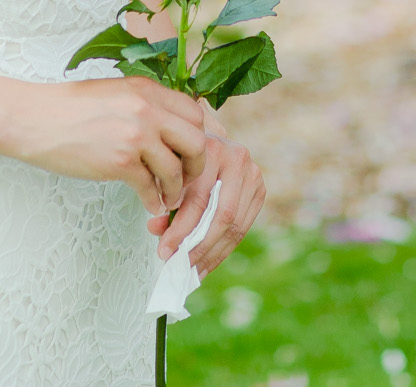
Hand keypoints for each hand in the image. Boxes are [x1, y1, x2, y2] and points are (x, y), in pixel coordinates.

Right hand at [0, 78, 207, 216]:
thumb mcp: (116, 93)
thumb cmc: (70, 108)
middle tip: (186, 177)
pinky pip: (150, 187)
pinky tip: (150, 204)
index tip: (189, 152)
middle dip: (196, 165)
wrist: (33, 119)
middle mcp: (147, 109)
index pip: (195, 113)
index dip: (197, 135)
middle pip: (197, 141)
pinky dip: (153, 200)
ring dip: (175, 189)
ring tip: (167, 197)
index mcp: (148, 90)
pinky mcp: (120, 161)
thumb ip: (146, 105)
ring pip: (176, 169)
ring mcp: (135, 135)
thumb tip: (171, 127)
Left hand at [149, 131, 265, 273]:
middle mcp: (238, 158)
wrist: (206, 144)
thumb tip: (155, 228)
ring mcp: (253, 174)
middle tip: (178, 266)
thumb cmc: (181, 160)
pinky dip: (222, 250)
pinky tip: (206, 264)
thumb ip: (163, 199)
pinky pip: (242, 228)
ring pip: (235, 226)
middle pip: (222, 215)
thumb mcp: (169, 174)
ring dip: (211, 254)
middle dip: (198, 246)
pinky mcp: (260, 190)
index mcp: (211, 149)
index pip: (198, 199)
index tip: (164, 252)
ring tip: (191, 272)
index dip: (180, 229)